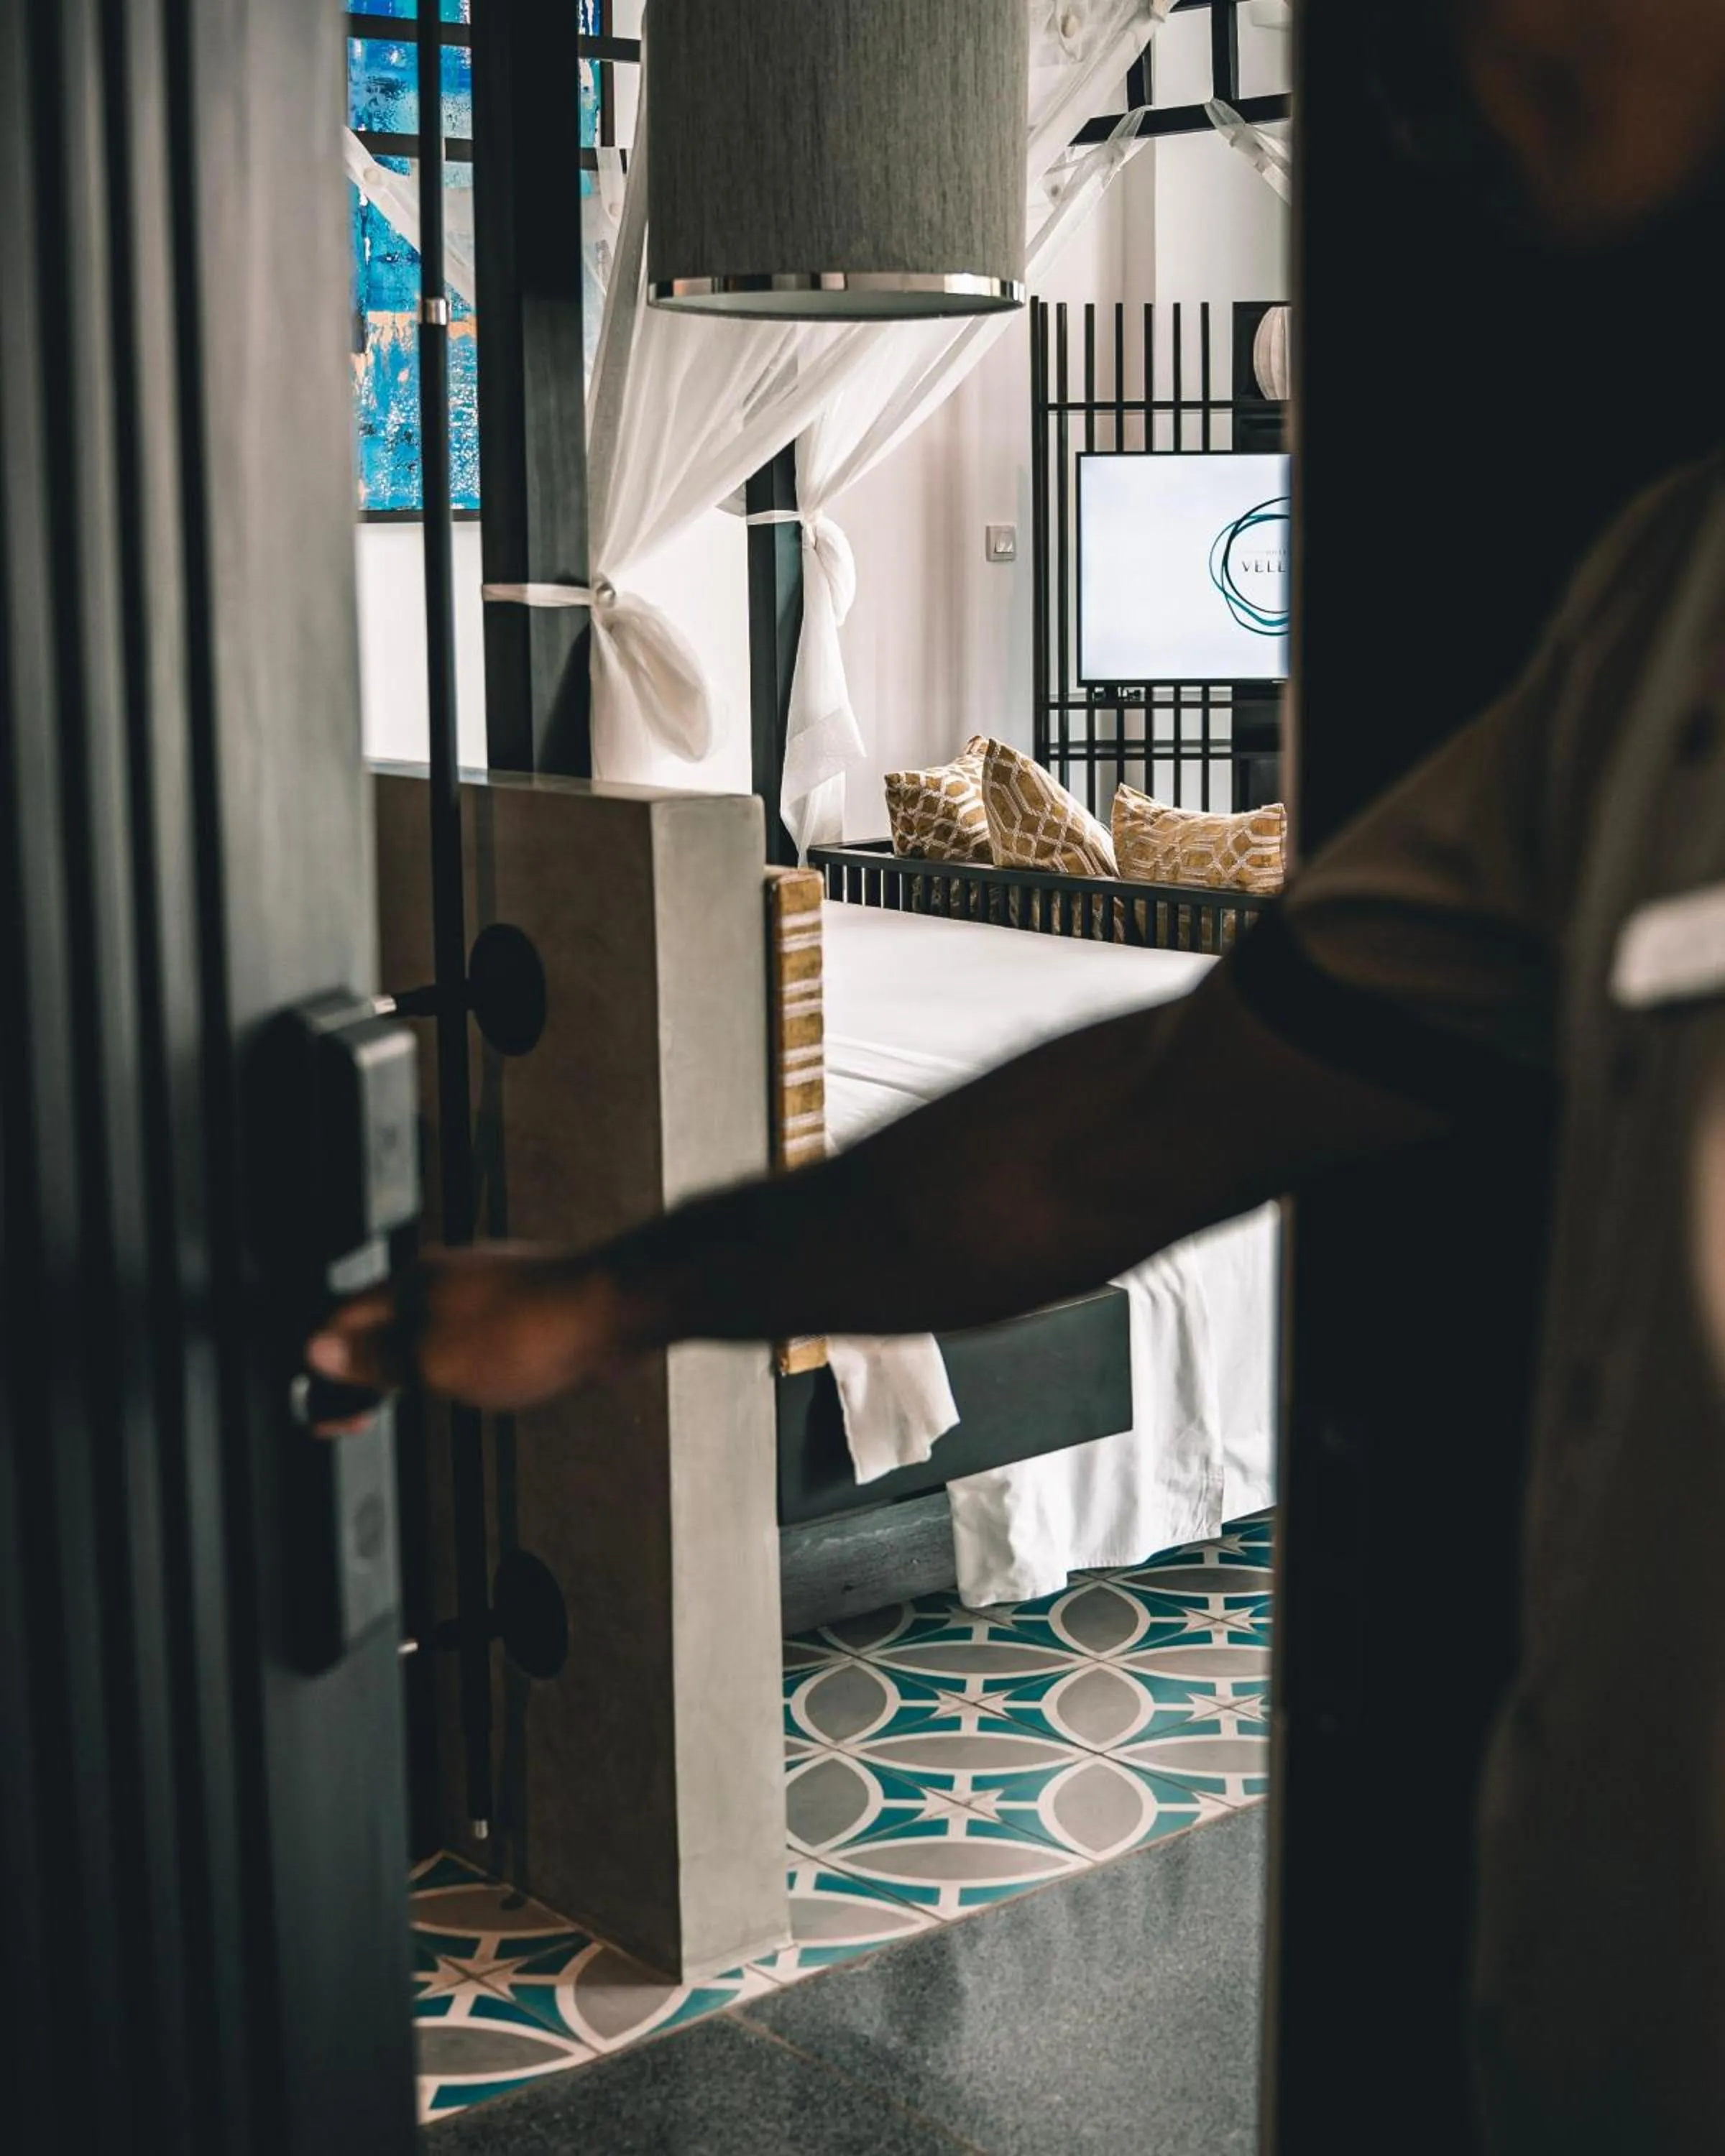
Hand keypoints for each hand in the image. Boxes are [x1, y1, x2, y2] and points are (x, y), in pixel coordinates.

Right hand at [304, 1244, 634, 1423]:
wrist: (609, 1310)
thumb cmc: (531, 1331)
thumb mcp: (432, 1361)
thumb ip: (376, 1358)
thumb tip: (320, 1352)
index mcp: (407, 1285)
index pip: (337, 1322)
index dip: (322, 1371)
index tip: (329, 1414)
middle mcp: (440, 1276)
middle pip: (377, 1322)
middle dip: (363, 1368)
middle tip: (362, 1413)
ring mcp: (480, 1285)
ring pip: (421, 1325)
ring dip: (404, 1364)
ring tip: (402, 1401)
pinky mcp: (515, 1300)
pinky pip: (462, 1330)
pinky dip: (447, 1358)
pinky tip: (464, 1380)